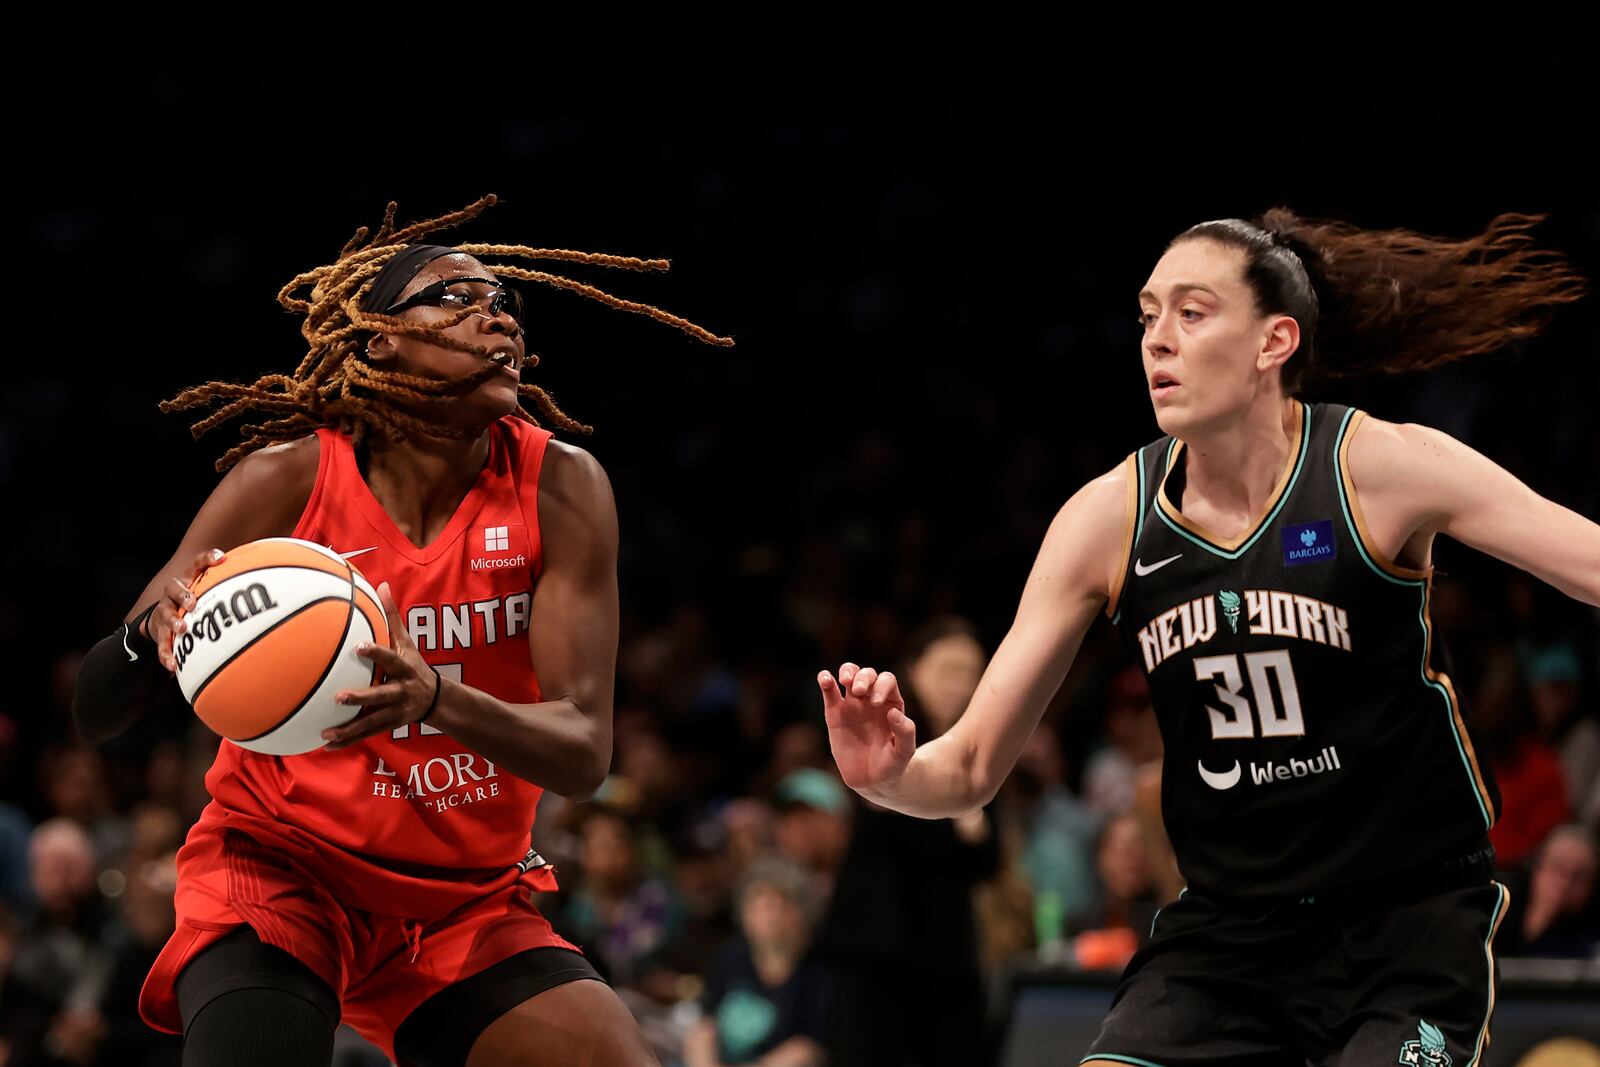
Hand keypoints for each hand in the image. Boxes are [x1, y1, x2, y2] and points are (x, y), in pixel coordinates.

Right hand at [148, 548, 226, 671]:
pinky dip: (166, 654)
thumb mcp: (207, 590)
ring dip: (173, 622)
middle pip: (174, 588)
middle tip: (193, 602)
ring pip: (165, 615)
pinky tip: (172, 665)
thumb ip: (230, 586)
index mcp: (188, 580)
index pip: (197, 565)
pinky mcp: (160, 632)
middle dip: (183, 594)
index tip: (221, 557)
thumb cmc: (194, 602)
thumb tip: (268, 584)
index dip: (207, 559)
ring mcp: (165, 612)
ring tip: (182, 629)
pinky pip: (162, 644)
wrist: (160, 619)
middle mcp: (173, 594)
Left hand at [322, 582, 440, 749]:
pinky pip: (366, 734)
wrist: (437, 699)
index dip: (377, 653)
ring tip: (326, 733)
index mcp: (404, 668)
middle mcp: (401, 691)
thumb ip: (392, 616)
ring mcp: (395, 711)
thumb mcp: (408, 642)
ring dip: (350, 729)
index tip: (359, 647)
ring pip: (371, 722)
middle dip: (361, 698)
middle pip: (381, 695)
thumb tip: (382, 584)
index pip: (390, 658)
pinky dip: (348, 740)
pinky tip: (327, 744)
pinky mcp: (389, 725)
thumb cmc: (414, 665)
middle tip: (338, 698)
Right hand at [818, 662, 915, 792]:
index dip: (881, 686)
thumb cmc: (892, 764)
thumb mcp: (905, 752)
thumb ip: (905, 733)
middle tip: (859, 691)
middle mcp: (871, 699)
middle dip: (863, 677)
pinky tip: (825, 679)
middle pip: (867, 674)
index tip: (876, 703)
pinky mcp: (834, 714)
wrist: (873, 781)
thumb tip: (893, 712)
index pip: (886, 681)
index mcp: (891, 703)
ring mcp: (852, 705)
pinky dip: (825, 681)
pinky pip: (829, 692)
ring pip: (849, 676)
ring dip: (847, 672)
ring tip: (844, 680)